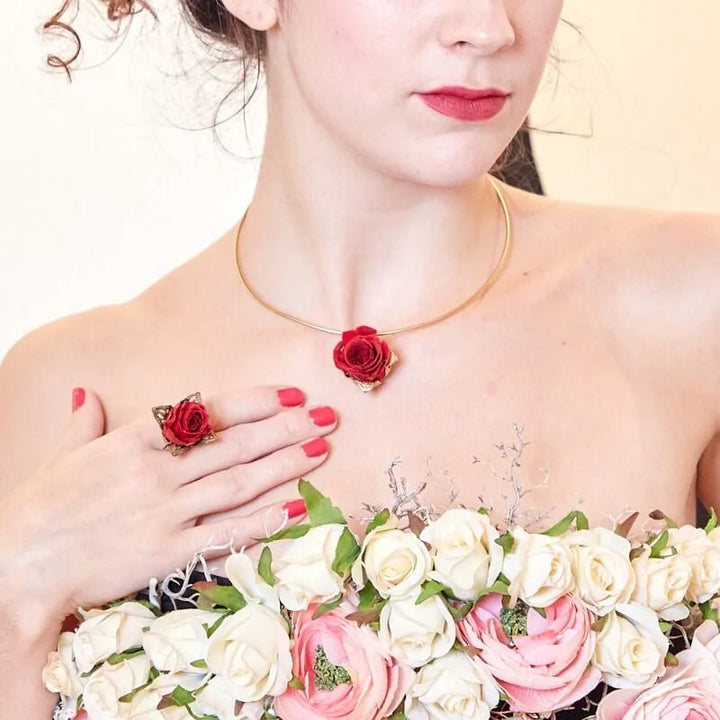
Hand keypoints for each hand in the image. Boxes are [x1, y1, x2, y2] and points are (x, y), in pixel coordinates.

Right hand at [0, 386, 335, 618]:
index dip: (255, 402)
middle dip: (286, 428)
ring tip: (322, 450)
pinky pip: (226, 533)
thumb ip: (84, 422)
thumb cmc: (42, 506)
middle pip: (236, 445)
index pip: (208, 413)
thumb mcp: (63, 454)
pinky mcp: (168, 551)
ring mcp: (166, 511)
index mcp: (134, 439)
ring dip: (285, 465)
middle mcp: (158, 471)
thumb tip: (87, 392)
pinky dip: (264, 520)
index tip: (291, 395)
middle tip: (328, 418)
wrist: (19, 564)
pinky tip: (296, 506)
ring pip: (239, 483)